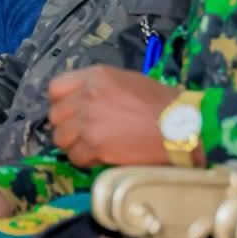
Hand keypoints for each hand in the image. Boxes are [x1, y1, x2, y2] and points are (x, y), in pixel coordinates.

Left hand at [47, 65, 181, 167]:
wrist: (181, 125)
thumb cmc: (161, 102)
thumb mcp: (125, 81)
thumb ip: (98, 88)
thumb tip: (82, 102)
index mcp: (94, 76)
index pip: (55, 88)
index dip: (61, 103)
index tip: (71, 113)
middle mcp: (86, 96)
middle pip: (55, 116)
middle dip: (67, 126)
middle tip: (84, 134)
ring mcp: (88, 122)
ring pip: (61, 138)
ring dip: (74, 145)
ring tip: (93, 147)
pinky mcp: (95, 146)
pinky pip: (76, 157)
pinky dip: (86, 160)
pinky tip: (102, 157)